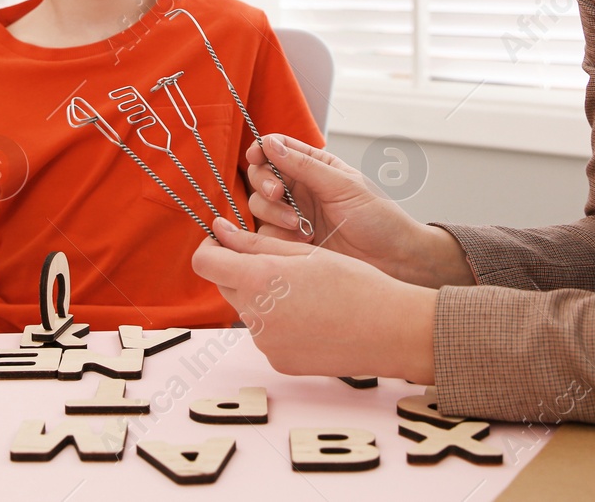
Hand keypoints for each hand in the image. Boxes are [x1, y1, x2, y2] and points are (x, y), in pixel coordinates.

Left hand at [191, 218, 436, 381]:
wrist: (390, 330)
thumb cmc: (356, 284)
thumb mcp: (305, 252)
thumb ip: (255, 243)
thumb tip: (219, 231)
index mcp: (259, 280)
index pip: (205, 263)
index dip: (210, 249)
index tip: (224, 242)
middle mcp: (255, 316)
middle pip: (225, 286)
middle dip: (241, 271)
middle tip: (278, 264)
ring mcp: (266, 343)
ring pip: (247, 310)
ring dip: (262, 298)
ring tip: (304, 293)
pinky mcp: (279, 362)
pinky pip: (266, 334)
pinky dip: (279, 323)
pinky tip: (311, 317)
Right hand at [246, 134, 473, 286]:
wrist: (394, 261)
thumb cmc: (379, 219)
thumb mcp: (343, 185)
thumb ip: (305, 166)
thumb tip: (270, 143)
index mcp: (315, 167)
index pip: (277, 149)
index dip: (262, 149)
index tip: (256, 155)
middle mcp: (301, 190)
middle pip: (261, 176)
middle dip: (264, 182)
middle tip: (279, 193)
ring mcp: (293, 217)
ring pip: (260, 205)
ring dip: (273, 211)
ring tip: (298, 224)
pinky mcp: (291, 244)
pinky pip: (266, 236)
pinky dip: (276, 237)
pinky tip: (301, 241)